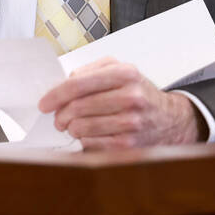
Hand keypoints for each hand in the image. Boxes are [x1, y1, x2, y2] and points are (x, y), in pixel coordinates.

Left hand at [37, 56, 205, 149]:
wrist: (170, 119)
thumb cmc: (139, 93)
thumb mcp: (120, 70)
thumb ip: (91, 70)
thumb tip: (63, 83)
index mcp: (125, 73)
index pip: (78, 84)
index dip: (55, 95)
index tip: (45, 103)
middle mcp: (130, 96)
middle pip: (77, 107)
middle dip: (60, 114)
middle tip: (58, 118)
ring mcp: (131, 122)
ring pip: (81, 127)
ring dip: (70, 128)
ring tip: (72, 125)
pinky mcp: (129, 144)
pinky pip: (92, 143)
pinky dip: (84, 140)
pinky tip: (88, 135)